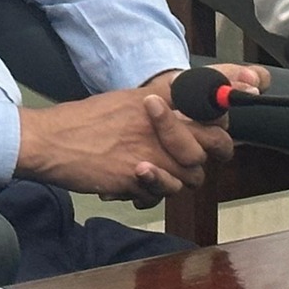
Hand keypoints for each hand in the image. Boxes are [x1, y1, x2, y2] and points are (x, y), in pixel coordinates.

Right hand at [15, 87, 230, 200]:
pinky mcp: (137, 174)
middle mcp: (159, 119)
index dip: (229, 103)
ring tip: (156, 174)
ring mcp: (150, 148)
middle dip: (216, 152)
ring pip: (193, 173)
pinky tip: (135, 184)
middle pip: (214, 139)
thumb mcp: (124, 101)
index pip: (209, 95)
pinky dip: (153, 193)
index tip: (240, 103)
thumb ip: (157, 104)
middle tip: (200, 156)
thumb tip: (182, 112)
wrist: (48, 142)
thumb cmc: (82, 124)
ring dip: (179, 179)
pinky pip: (163, 193)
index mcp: (156, 97)